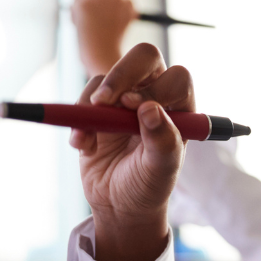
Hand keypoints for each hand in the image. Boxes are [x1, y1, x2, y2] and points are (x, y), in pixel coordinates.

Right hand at [69, 43, 192, 260]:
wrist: (118, 203)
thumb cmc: (148, 187)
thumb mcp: (160, 170)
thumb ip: (162, 141)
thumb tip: (151, 109)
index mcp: (183, 110)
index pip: (176, 79)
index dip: (155, 88)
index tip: (133, 108)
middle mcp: (157, 96)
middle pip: (144, 57)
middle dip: (120, 74)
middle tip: (103, 102)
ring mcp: (125, 99)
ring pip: (107, 76)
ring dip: (92, 106)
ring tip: (89, 141)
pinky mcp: (99, 107)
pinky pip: (86, 97)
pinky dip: (78, 119)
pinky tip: (83, 146)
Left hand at [71, 0, 135, 76]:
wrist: (105, 62)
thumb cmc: (110, 51)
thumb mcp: (117, 25)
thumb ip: (111, 10)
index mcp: (130, 5)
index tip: (98, 15)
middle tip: (87, 15)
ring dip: (81, 3)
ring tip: (85, 24)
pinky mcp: (86, 3)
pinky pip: (75, 0)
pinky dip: (75, 13)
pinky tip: (80, 25)